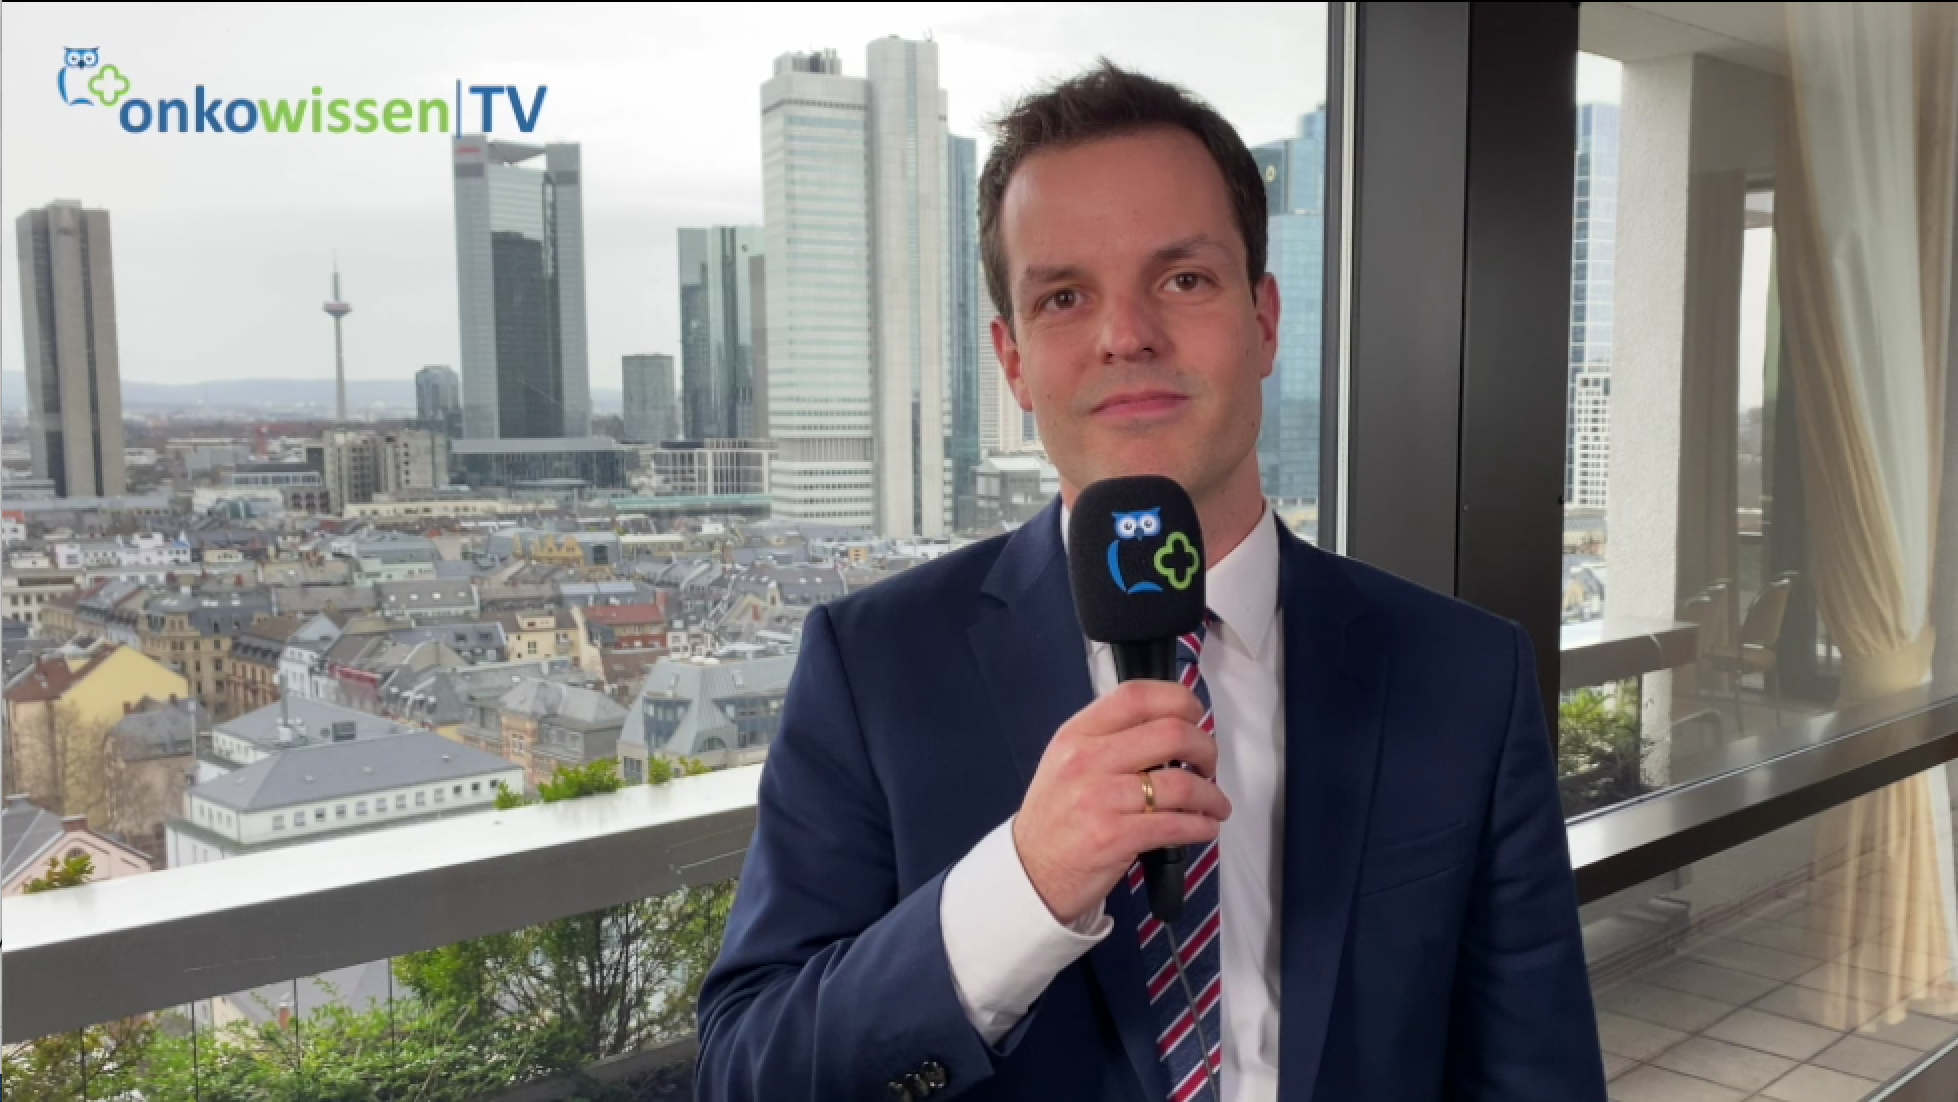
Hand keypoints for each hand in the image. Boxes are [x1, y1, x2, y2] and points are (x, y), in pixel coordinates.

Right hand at [1012, 680, 1231, 925]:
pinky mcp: (1113, 837)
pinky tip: (1205, 827)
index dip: (1179, 699)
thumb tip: (1172, 726)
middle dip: (1206, 749)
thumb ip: (1110, 738)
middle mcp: (1086, 760)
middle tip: (1209, 765)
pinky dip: (1202, 826)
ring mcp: (1099, 799)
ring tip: (1216, 804)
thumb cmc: (1057, 815)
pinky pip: (1175, 825)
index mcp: (1077, 734)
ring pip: (1181, 783)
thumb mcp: (1068, 761)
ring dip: (1211, 795)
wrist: (1031, 871)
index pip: (1136, 696)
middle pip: (1171, 733)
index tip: (1196, 716)